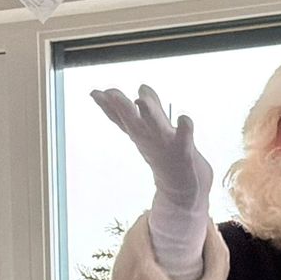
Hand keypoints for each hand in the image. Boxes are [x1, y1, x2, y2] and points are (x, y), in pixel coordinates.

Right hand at [90, 86, 212, 207]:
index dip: (107, 105)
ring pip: (155, 125)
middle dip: (121, 106)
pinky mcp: (185, 150)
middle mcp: (149, 138)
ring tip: (140, 99)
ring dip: (148, 112)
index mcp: (140, 134)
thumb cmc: (169, 159)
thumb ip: (149, 109)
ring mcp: (166, 144)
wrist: (183, 192)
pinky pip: (185, 137)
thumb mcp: (155, 130)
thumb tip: (142, 87)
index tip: (94, 93)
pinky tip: (184, 118)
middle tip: (109, 93)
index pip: (119, 118)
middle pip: (132, 121)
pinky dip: (185, 127)